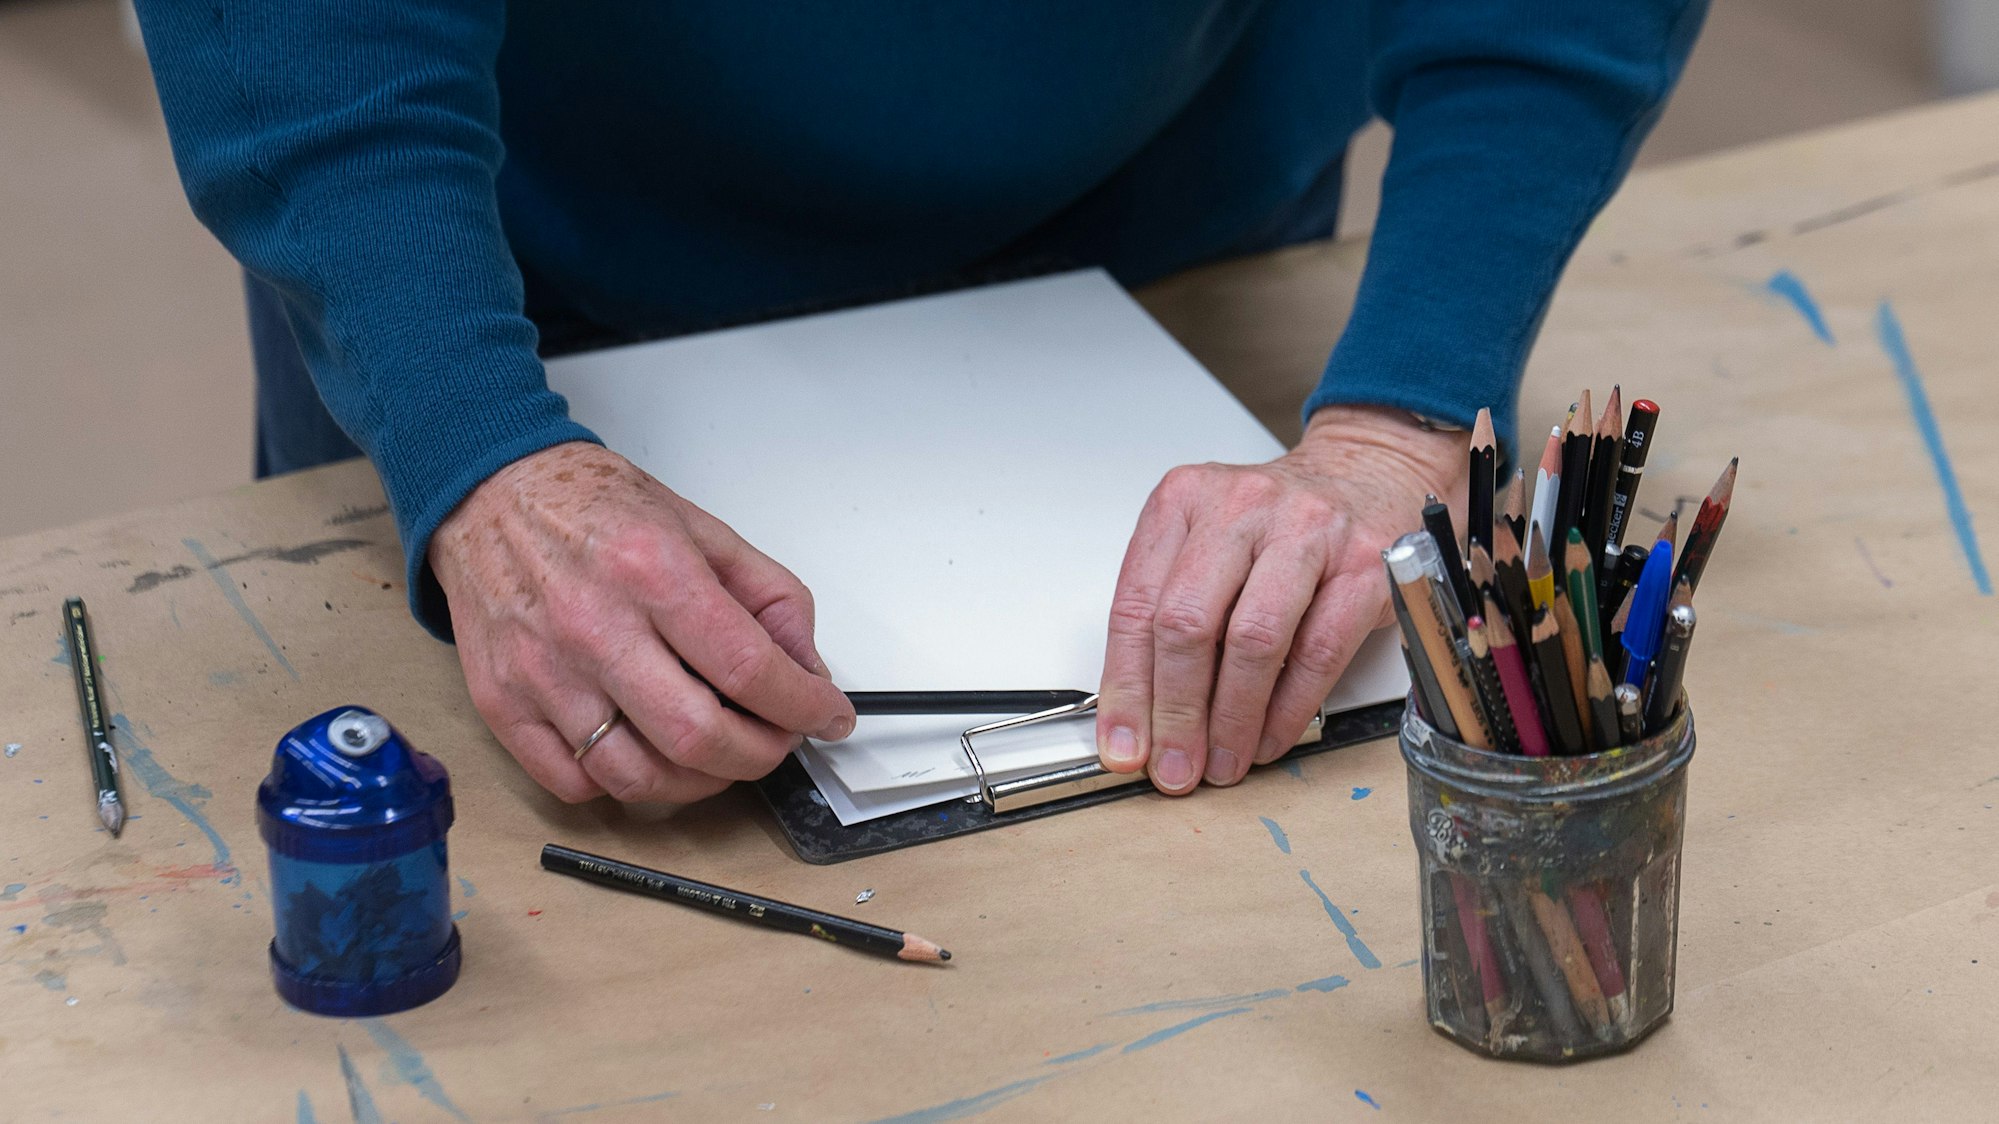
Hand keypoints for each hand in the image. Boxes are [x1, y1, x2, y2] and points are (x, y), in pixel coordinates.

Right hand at [429, 442, 855, 803]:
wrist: (490, 495)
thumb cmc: (591, 509)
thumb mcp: (702, 528)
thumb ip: (768, 597)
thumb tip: (806, 667)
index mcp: (651, 571)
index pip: (747, 667)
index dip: (802, 705)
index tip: (826, 716)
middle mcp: (594, 626)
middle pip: (696, 737)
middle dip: (759, 755)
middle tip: (776, 740)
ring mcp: (542, 673)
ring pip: (636, 777)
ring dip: (699, 782)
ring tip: (718, 754)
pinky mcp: (504, 704)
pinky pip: (573, 783)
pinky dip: (623, 786)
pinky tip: (647, 755)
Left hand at [1095, 404, 1467, 792]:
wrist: (1365, 475)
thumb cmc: (1274, 525)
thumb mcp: (1204, 546)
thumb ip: (1165, 615)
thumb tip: (1138, 718)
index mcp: (1183, 500)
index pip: (1136, 605)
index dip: (1126, 687)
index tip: (1125, 744)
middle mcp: (1240, 508)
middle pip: (1188, 622)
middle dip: (1176, 711)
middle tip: (1175, 765)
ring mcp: (1306, 533)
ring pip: (1253, 641)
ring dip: (1232, 718)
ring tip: (1222, 761)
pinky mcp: (1362, 567)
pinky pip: (1318, 653)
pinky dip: (1288, 709)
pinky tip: (1270, 738)